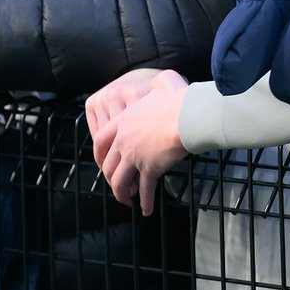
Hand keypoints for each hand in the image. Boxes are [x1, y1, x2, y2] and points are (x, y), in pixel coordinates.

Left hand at [92, 69, 189, 215]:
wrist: (189, 116)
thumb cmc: (181, 99)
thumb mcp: (166, 83)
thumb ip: (159, 83)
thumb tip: (163, 80)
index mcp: (124, 120)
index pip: (100, 140)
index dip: (99, 155)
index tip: (102, 163)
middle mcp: (124, 140)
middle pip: (109, 164)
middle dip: (111, 178)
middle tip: (117, 185)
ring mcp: (135, 156)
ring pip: (120, 180)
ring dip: (122, 193)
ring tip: (127, 200)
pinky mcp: (150, 168)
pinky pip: (145, 189)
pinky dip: (146, 201)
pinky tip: (147, 210)